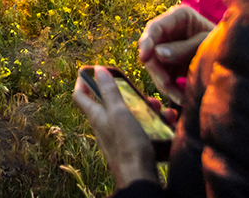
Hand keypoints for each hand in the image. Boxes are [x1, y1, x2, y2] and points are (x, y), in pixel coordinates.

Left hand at [73, 67, 159, 189]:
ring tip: (160, 108)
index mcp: (97, 116)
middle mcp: (105, 127)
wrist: (140, 179)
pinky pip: (142, 130)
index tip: (90, 71)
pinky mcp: (133, 148)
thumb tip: (97, 70)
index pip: (80, 96)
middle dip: (126, 95)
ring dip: (145, 109)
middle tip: (140, 91)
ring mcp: (119, 138)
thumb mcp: (119, 113)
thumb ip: (109, 91)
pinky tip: (168, 122)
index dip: (82, 82)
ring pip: (130, 116)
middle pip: (111, 105)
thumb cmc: (128, 145)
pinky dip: (154, 124)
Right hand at [137, 5, 215, 104]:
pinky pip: (163, 75)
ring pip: (155, 65)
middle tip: (167, 84)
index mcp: (178, 16)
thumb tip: (156, 54)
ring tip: (179, 97)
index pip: (155, 27)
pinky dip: (170, 88)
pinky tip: (181, 98)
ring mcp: (169, 47)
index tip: (144, 58)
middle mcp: (169, 30)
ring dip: (163, 82)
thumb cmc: (223, 43)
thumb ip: (182, 48)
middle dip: (157, 69)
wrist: (238, 56)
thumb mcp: (204, 43)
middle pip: (152, 49)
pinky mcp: (171, 63)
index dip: (146, 42)